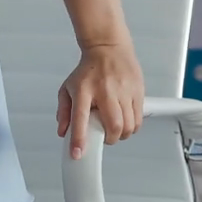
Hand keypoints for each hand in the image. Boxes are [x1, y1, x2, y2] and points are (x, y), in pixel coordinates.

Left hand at [57, 41, 143, 158]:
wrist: (108, 47)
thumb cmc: (89, 69)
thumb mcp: (68, 88)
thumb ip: (64, 111)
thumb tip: (63, 132)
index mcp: (84, 90)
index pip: (80, 119)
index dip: (79, 139)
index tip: (78, 154)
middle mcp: (105, 90)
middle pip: (113, 126)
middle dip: (110, 140)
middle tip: (105, 138)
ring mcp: (124, 90)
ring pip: (128, 125)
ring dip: (121, 135)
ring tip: (115, 129)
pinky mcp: (138, 90)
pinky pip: (139, 118)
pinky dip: (133, 126)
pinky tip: (126, 121)